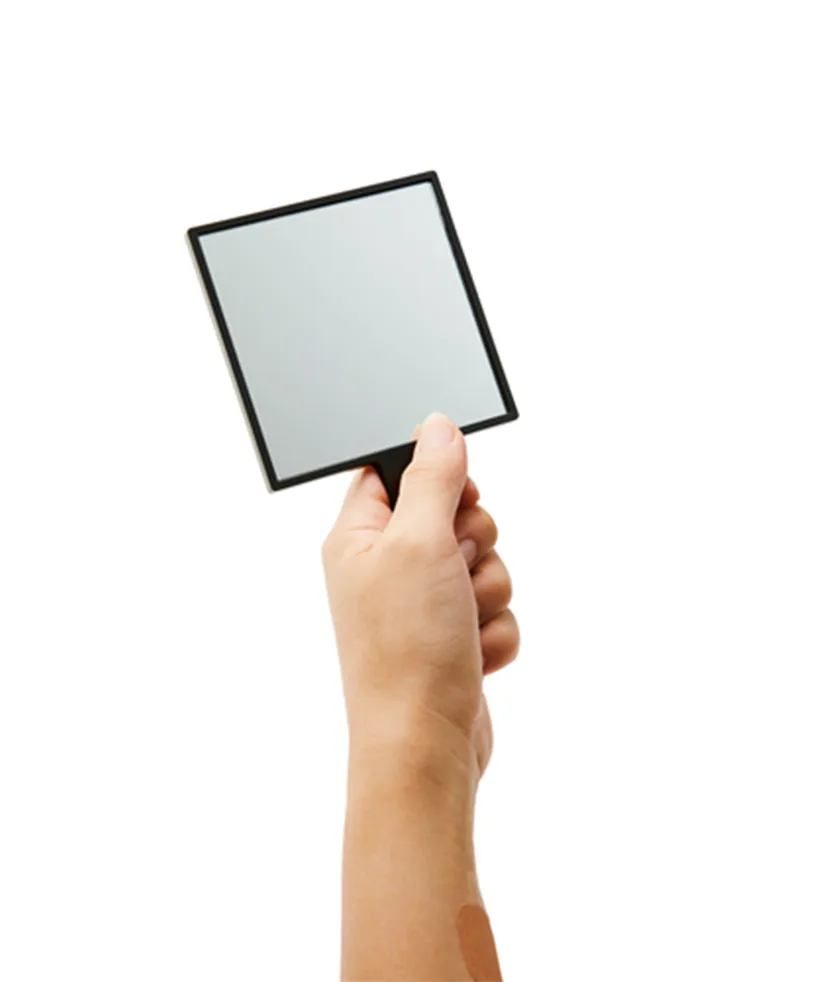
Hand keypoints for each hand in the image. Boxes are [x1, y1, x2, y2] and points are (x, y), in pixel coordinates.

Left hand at [322, 413, 518, 781]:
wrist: (424, 747)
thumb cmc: (406, 649)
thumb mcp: (417, 543)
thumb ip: (431, 479)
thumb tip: (437, 426)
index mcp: (359, 536)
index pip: (399, 471)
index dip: (438, 478)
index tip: (453, 502)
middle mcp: (388, 566)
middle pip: (456, 515)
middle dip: (474, 545)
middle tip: (453, 572)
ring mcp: (422, 605)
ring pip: (486, 563)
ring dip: (488, 593)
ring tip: (459, 624)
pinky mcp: (453, 637)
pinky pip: (497, 609)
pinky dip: (494, 632)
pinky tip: (470, 657)